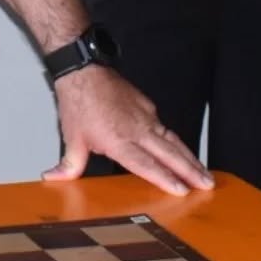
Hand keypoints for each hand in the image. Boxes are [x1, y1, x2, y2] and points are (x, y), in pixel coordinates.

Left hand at [44, 65, 213, 195]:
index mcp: (120, 140)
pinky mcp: (148, 106)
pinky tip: (184, 152)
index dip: (165, 179)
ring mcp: (145, 116)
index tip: (183, 190)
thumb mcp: (72, 137)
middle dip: (190, 171)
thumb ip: (69, 164)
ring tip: (204, 173)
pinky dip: (178, 142)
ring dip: (190, 158)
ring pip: (173, 140)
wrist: (83, 70)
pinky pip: (166, 127)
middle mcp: (137, 129)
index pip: (147, 165)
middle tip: (207, 185)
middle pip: (170, 153)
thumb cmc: (78, 103)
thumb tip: (53, 179)